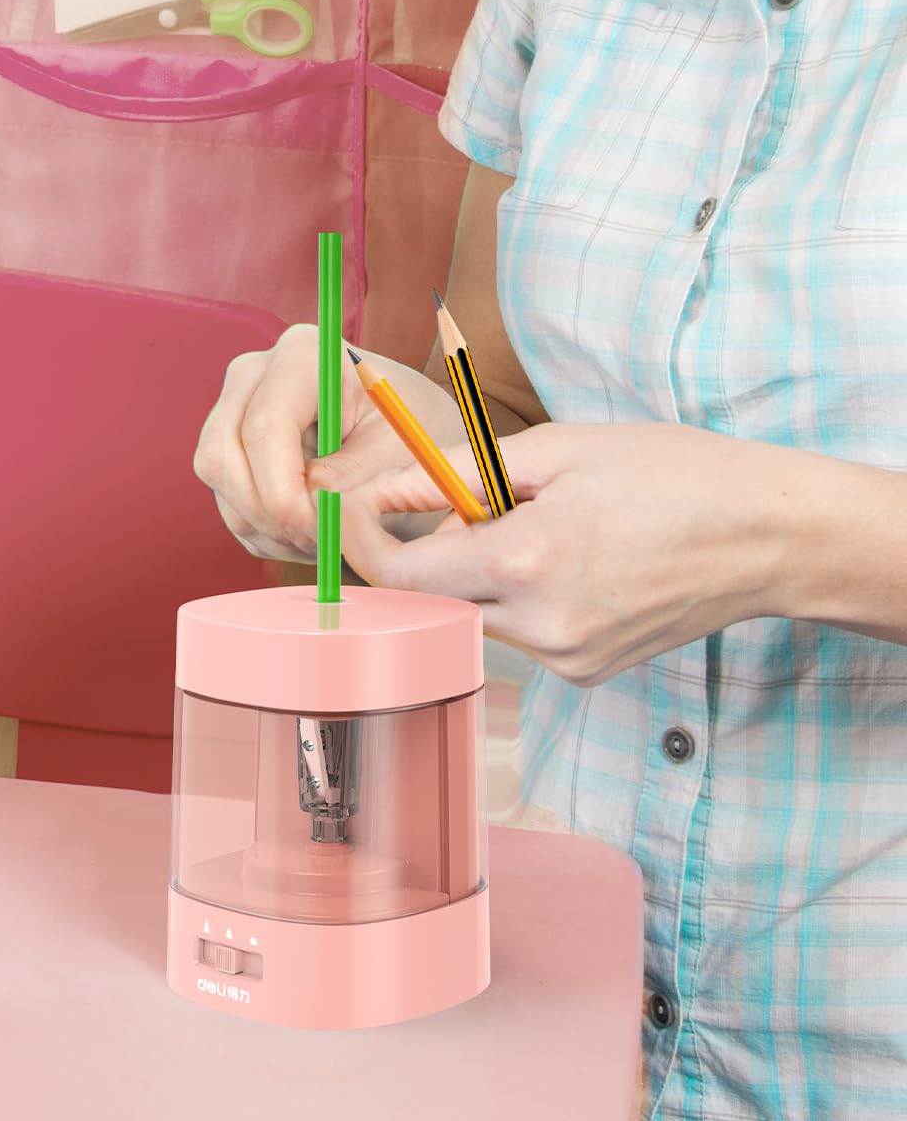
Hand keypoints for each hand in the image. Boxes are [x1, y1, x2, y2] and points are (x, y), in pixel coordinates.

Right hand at [194, 324, 454, 560]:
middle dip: (269, 513)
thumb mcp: (402, 449)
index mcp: (302, 355)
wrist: (409, 434)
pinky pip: (227, 501)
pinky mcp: (230, 446)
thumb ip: (356, 472)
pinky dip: (266, 531)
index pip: (264, 427)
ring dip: (268, 527)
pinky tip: (310, 530)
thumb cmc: (414, 429)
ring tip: (324, 537)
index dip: (282, 491)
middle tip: (321, 542)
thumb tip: (311, 499)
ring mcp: (234, 409)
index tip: (320, 531)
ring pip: (219, 482)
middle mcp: (255, 375)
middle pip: (222, 456)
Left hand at [327, 421, 784, 683]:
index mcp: (527, 564)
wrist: (769, 536)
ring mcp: (569, 659)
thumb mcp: (556, 449)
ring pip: (475, 614)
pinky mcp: (588, 671)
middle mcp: (542, 627)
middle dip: (426, 547)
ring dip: (475, 569)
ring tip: (536, 520)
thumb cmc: (669, 474)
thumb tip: (385, 492)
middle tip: (464, 497)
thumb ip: (457, 475)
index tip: (352, 507)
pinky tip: (567, 555)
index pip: (403, 574)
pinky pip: (519, 630)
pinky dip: (516, 591)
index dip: (365, 540)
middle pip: (434, 597)